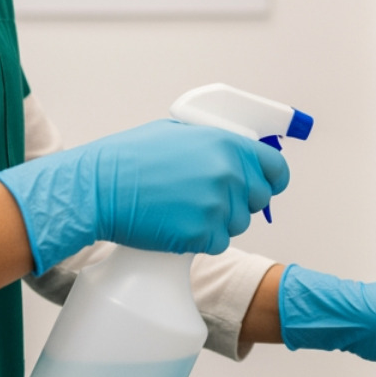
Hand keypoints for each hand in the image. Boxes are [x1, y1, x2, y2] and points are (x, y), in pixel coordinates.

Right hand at [0, 120, 288, 272]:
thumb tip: (235, 152)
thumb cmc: (130, 158)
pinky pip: (217, 243)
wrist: (99, 188)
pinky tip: (176, 225)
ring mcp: (217, 205)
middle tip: (205, 200)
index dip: (271, 180)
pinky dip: (201, 240)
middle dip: (238, 203)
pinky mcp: (201, 234)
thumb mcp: (177, 133)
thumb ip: (214, 143)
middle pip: (258, 201)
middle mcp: (228, 174)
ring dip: (217, 222)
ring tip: (183, 210)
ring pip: (237, 225)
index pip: (276, 169)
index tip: (264, 187)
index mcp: (227, 145)